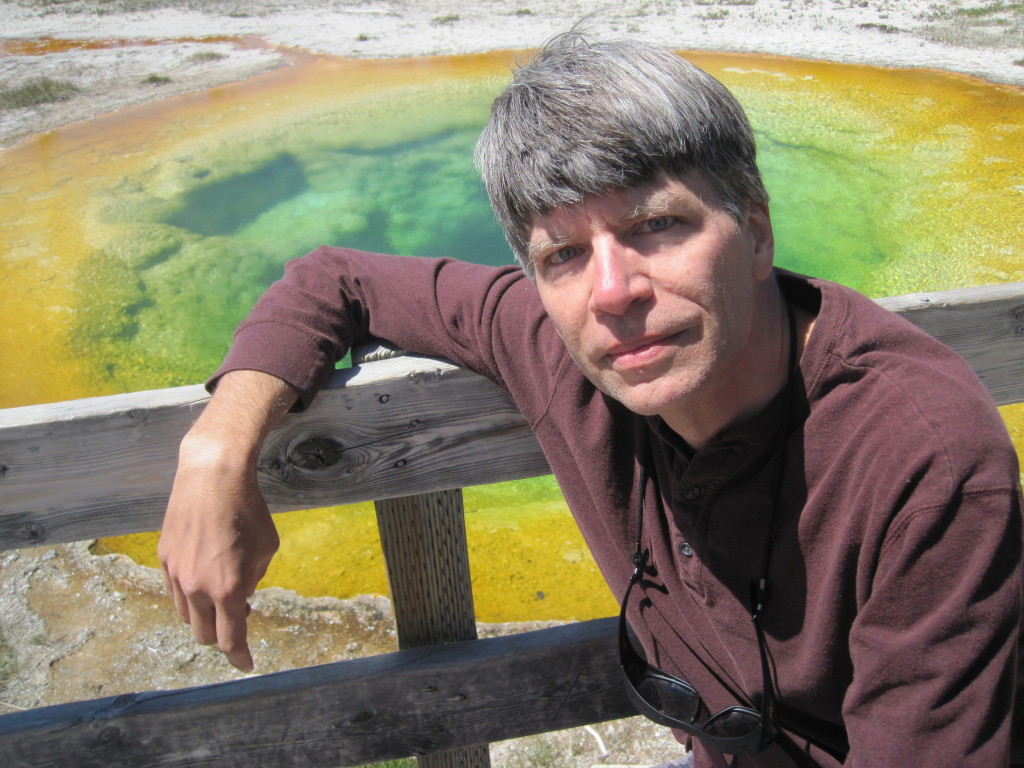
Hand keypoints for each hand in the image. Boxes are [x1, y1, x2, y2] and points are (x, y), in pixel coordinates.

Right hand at [158, 371, 297, 670]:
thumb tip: (242, 596)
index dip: (240, 657)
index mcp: (228, 589)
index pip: (231, 640)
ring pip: (187, 615)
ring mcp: (176, 574)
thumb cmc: (249, 509)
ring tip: (223, 597)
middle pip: (205, 634)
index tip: (247, 664)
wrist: (213, 475)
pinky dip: (190, 595)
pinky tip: (205, 579)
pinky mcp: (164, 558)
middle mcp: (197, 588)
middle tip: (239, 621)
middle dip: (222, 636)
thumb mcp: (267, 548)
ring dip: (205, 616)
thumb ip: (254, 578)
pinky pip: (175, 591)